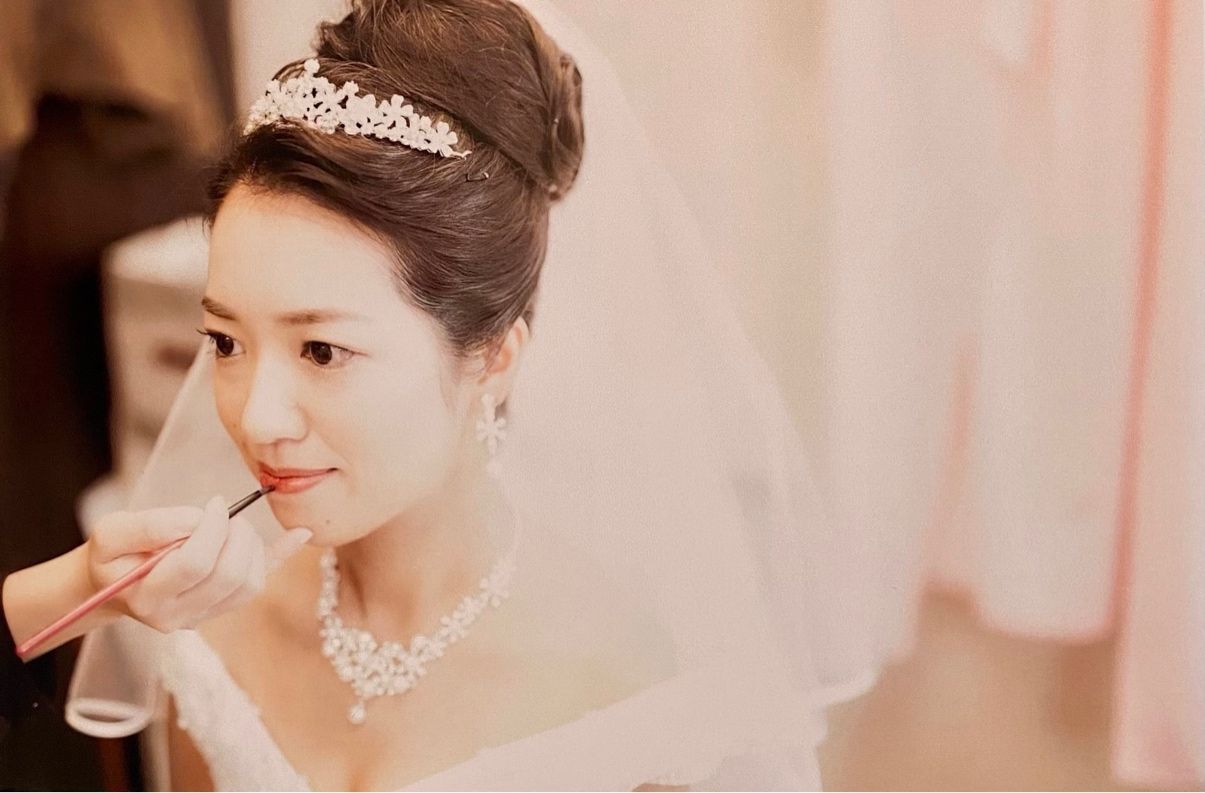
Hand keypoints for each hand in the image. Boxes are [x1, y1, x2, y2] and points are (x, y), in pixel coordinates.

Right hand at [84, 495, 311, 632]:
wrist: (114, 582)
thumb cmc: (113, 554)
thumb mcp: (112, 532)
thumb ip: (151, 526)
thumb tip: (201, 519)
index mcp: (148, 598)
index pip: (194, 564)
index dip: (210, 528)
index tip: (214, 505)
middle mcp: (178, 616)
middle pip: (228, 576)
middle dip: (236, 536)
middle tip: (226, 514)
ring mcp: (203, 617)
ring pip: (248, 584)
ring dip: (251, 545)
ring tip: (232, 526)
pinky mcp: (221, 607)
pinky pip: (259, 583)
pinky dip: (280, 557)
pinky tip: (302, 535)